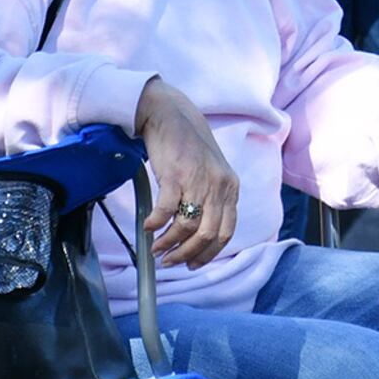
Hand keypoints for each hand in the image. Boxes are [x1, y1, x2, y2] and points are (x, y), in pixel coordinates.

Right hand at [133, 78, 243, 269]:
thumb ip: (211, 200)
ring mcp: (198, 180)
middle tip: (170, 260)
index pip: (226, 232)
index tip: (192, 264)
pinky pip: (166, 210)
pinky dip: (156, 224)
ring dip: (169, 243)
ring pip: (187, 227)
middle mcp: (219, 185)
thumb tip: (197, 236)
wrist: (170, 114)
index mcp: (230, 188)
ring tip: (156, 247)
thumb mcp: (210, 173)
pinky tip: (148, 227)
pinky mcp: (176, 174)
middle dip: (186, 254)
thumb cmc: (187, 147)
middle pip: (208, 235)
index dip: (208, 253)